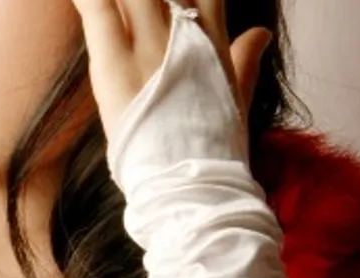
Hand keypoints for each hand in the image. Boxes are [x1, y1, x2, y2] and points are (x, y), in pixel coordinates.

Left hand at [72, 0, 272, 143]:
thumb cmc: (213, 148)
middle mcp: (182, 34)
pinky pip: (98, 10)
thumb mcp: (235, 98)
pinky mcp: (115, 64)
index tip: (174, 1)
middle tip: (135, 6)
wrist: (190, 179)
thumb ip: (245, 59)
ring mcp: (149, 45)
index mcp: (212, 39)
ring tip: (110, 4)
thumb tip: (261, 31)